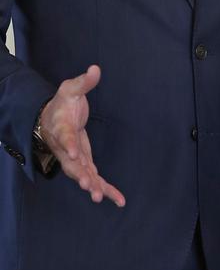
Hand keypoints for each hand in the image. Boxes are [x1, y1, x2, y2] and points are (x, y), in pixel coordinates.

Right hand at [39, 65, 125, 206]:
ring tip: (101, 197)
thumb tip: (96, 68)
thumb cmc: (62, 104)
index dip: (69, 145)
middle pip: (71, 164)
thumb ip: (83, 82)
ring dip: (91, 186)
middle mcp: (65, 148)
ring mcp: (74, 159)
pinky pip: (94, 179)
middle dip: (79, 174)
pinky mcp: (84, 164)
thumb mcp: (71, 89)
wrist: (51, 120)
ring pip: (82, 175)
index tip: (73, 152)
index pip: (65, 137)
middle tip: (87, 184)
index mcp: (62, 128)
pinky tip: (119, 201)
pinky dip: (106, 189)